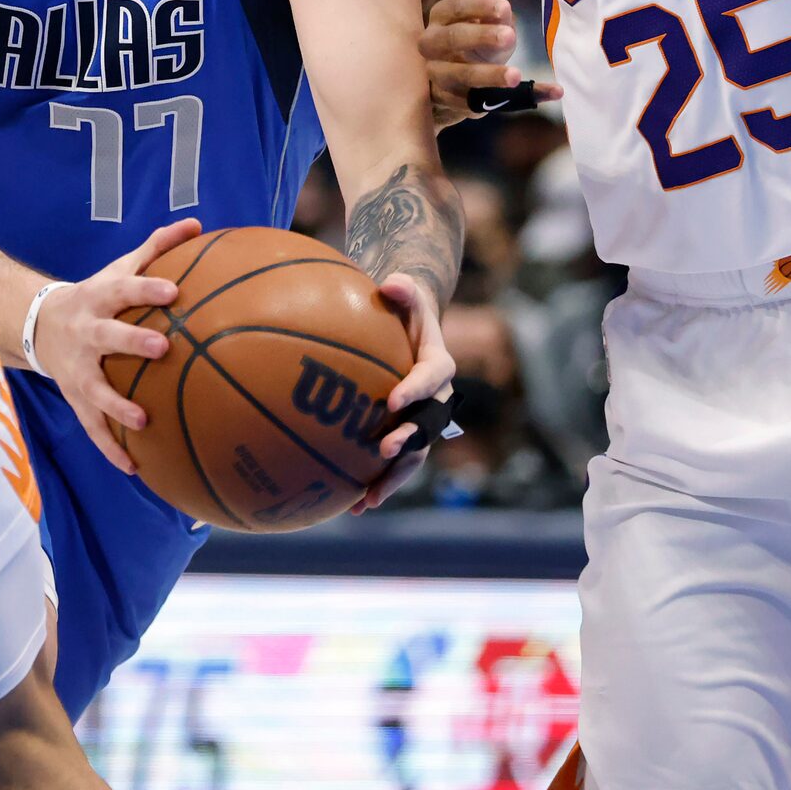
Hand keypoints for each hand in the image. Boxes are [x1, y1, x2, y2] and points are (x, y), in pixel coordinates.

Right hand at [36, 218, 200, 473]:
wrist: (39, 325)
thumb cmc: (96, 296)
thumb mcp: (118, 270)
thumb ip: (157, 248)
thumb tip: (197, 224)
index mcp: (98, 298)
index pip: (123, 290)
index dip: (146, 289)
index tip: (173, 292)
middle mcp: (85, 332)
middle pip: (106, 336)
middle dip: (131, 342)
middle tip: (162, 349)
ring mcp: (77, 369)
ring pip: (94, 388)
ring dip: (116, 405)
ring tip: (143, 420)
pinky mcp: (75, 397)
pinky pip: (91, 426)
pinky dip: (110, 448)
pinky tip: (134, 467)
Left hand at [350, 271, 454, 514]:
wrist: (411, 330)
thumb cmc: (403, 308)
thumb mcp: (405, 293)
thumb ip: (403, 289)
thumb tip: (392, 283)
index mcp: (438, 364)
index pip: (431, 378)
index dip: (416, 390)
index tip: (393, 400)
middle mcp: (437, 399)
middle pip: (429, 426)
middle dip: (408, 441)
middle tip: (383, 450)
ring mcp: (423, 421)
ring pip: (415, 455)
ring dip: (395, 477)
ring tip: (369, 496)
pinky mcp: (405, 436)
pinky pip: (394, 465)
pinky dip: (376, 484)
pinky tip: (352, 506)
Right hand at [421, 0, 561, 128]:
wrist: (456, 76)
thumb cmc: (477, 41)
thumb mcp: (490, 25)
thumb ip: (499, 18)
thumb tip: (504, 13)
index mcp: (442, 16)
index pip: (457, 8)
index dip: (480, 7)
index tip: (505, 8)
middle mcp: (430, 42)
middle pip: (452, 37)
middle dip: (481, 36)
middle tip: (509, 36)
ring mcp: (434, 72)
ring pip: (458, 74)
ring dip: (488, 76)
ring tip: (516, 76)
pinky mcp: (442, 98)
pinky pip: (467, 102)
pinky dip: (493, 102)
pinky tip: (516, 98)